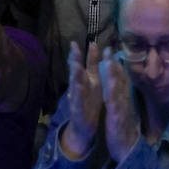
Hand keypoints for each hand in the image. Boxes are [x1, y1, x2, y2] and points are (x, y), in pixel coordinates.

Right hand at [60, 42, 103, 158]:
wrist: (83, 128)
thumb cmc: (90, 103)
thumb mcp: (94, 83)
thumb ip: (93, 66)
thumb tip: (94, 47)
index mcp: (88, 81)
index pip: (86, 64)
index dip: (86, 53)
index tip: (86, 41)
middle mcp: (81, 87)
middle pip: (77, 71)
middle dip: (76, 60)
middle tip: (74, 47)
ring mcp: (77, 98)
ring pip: (75, 85)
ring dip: (75, 75)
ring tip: (75, 65)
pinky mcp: (78, 110)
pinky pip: (78, 102)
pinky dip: (78, 96)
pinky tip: (78, 89)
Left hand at [99, 51, 140, 162]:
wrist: (128, 149)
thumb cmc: (123, 127)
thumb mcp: (123, 107)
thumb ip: (123, 94)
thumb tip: (121, 81)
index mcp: (123, 97)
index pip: (121, 77)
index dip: (116, 63)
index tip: (110, 49)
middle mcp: (124, 100)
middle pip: (120, 79)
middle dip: (114, 64)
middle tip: (109, 49)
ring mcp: (122, 108)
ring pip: (118, 89)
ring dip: (115, 75)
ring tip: (110, 62)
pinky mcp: (118, 118)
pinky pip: (115, 105)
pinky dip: (113, 95)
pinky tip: (110, 87)